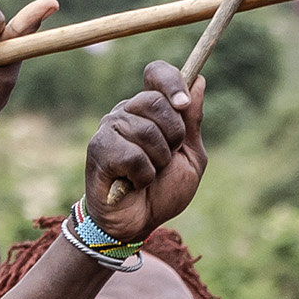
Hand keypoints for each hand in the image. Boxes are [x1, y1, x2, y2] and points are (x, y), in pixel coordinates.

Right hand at [82, 66, 206, 241]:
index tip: (183, 104)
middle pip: (156, 101)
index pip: (156, 73)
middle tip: (165, 159)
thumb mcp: (190, 156)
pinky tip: (133, 183)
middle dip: (173, 136)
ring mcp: (110, 128)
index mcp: (150, 109)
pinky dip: (142, 176)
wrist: (138, 224)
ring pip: (147, 131)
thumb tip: (199, 80)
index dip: (171, 82)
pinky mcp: (99, 148)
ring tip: (147, 175)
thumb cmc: (163, 191)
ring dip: (158, 162)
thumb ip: (193, 122)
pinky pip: (132, 155)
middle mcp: (127, 112)